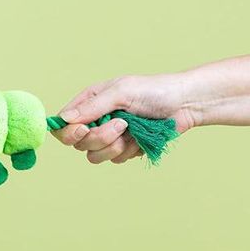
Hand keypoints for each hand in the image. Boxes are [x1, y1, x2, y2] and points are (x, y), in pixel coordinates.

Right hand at [52, 73, 195, 163]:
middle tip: (121, 125)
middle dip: (100, 138)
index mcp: (89, 103)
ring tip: (132, 131)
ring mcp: (108, 136)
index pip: (63, 125)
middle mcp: (95, 120)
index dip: (69, 132)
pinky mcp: (123, 148)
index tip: (84, 130)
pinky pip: (114, 159)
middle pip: (77, 144)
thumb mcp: (120, 92)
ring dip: (114, 146)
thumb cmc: (155, 91)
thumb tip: (64, 119)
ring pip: (94, 156)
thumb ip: (91, 106)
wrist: (185, 104)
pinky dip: (129, 151)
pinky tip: (140, 138)